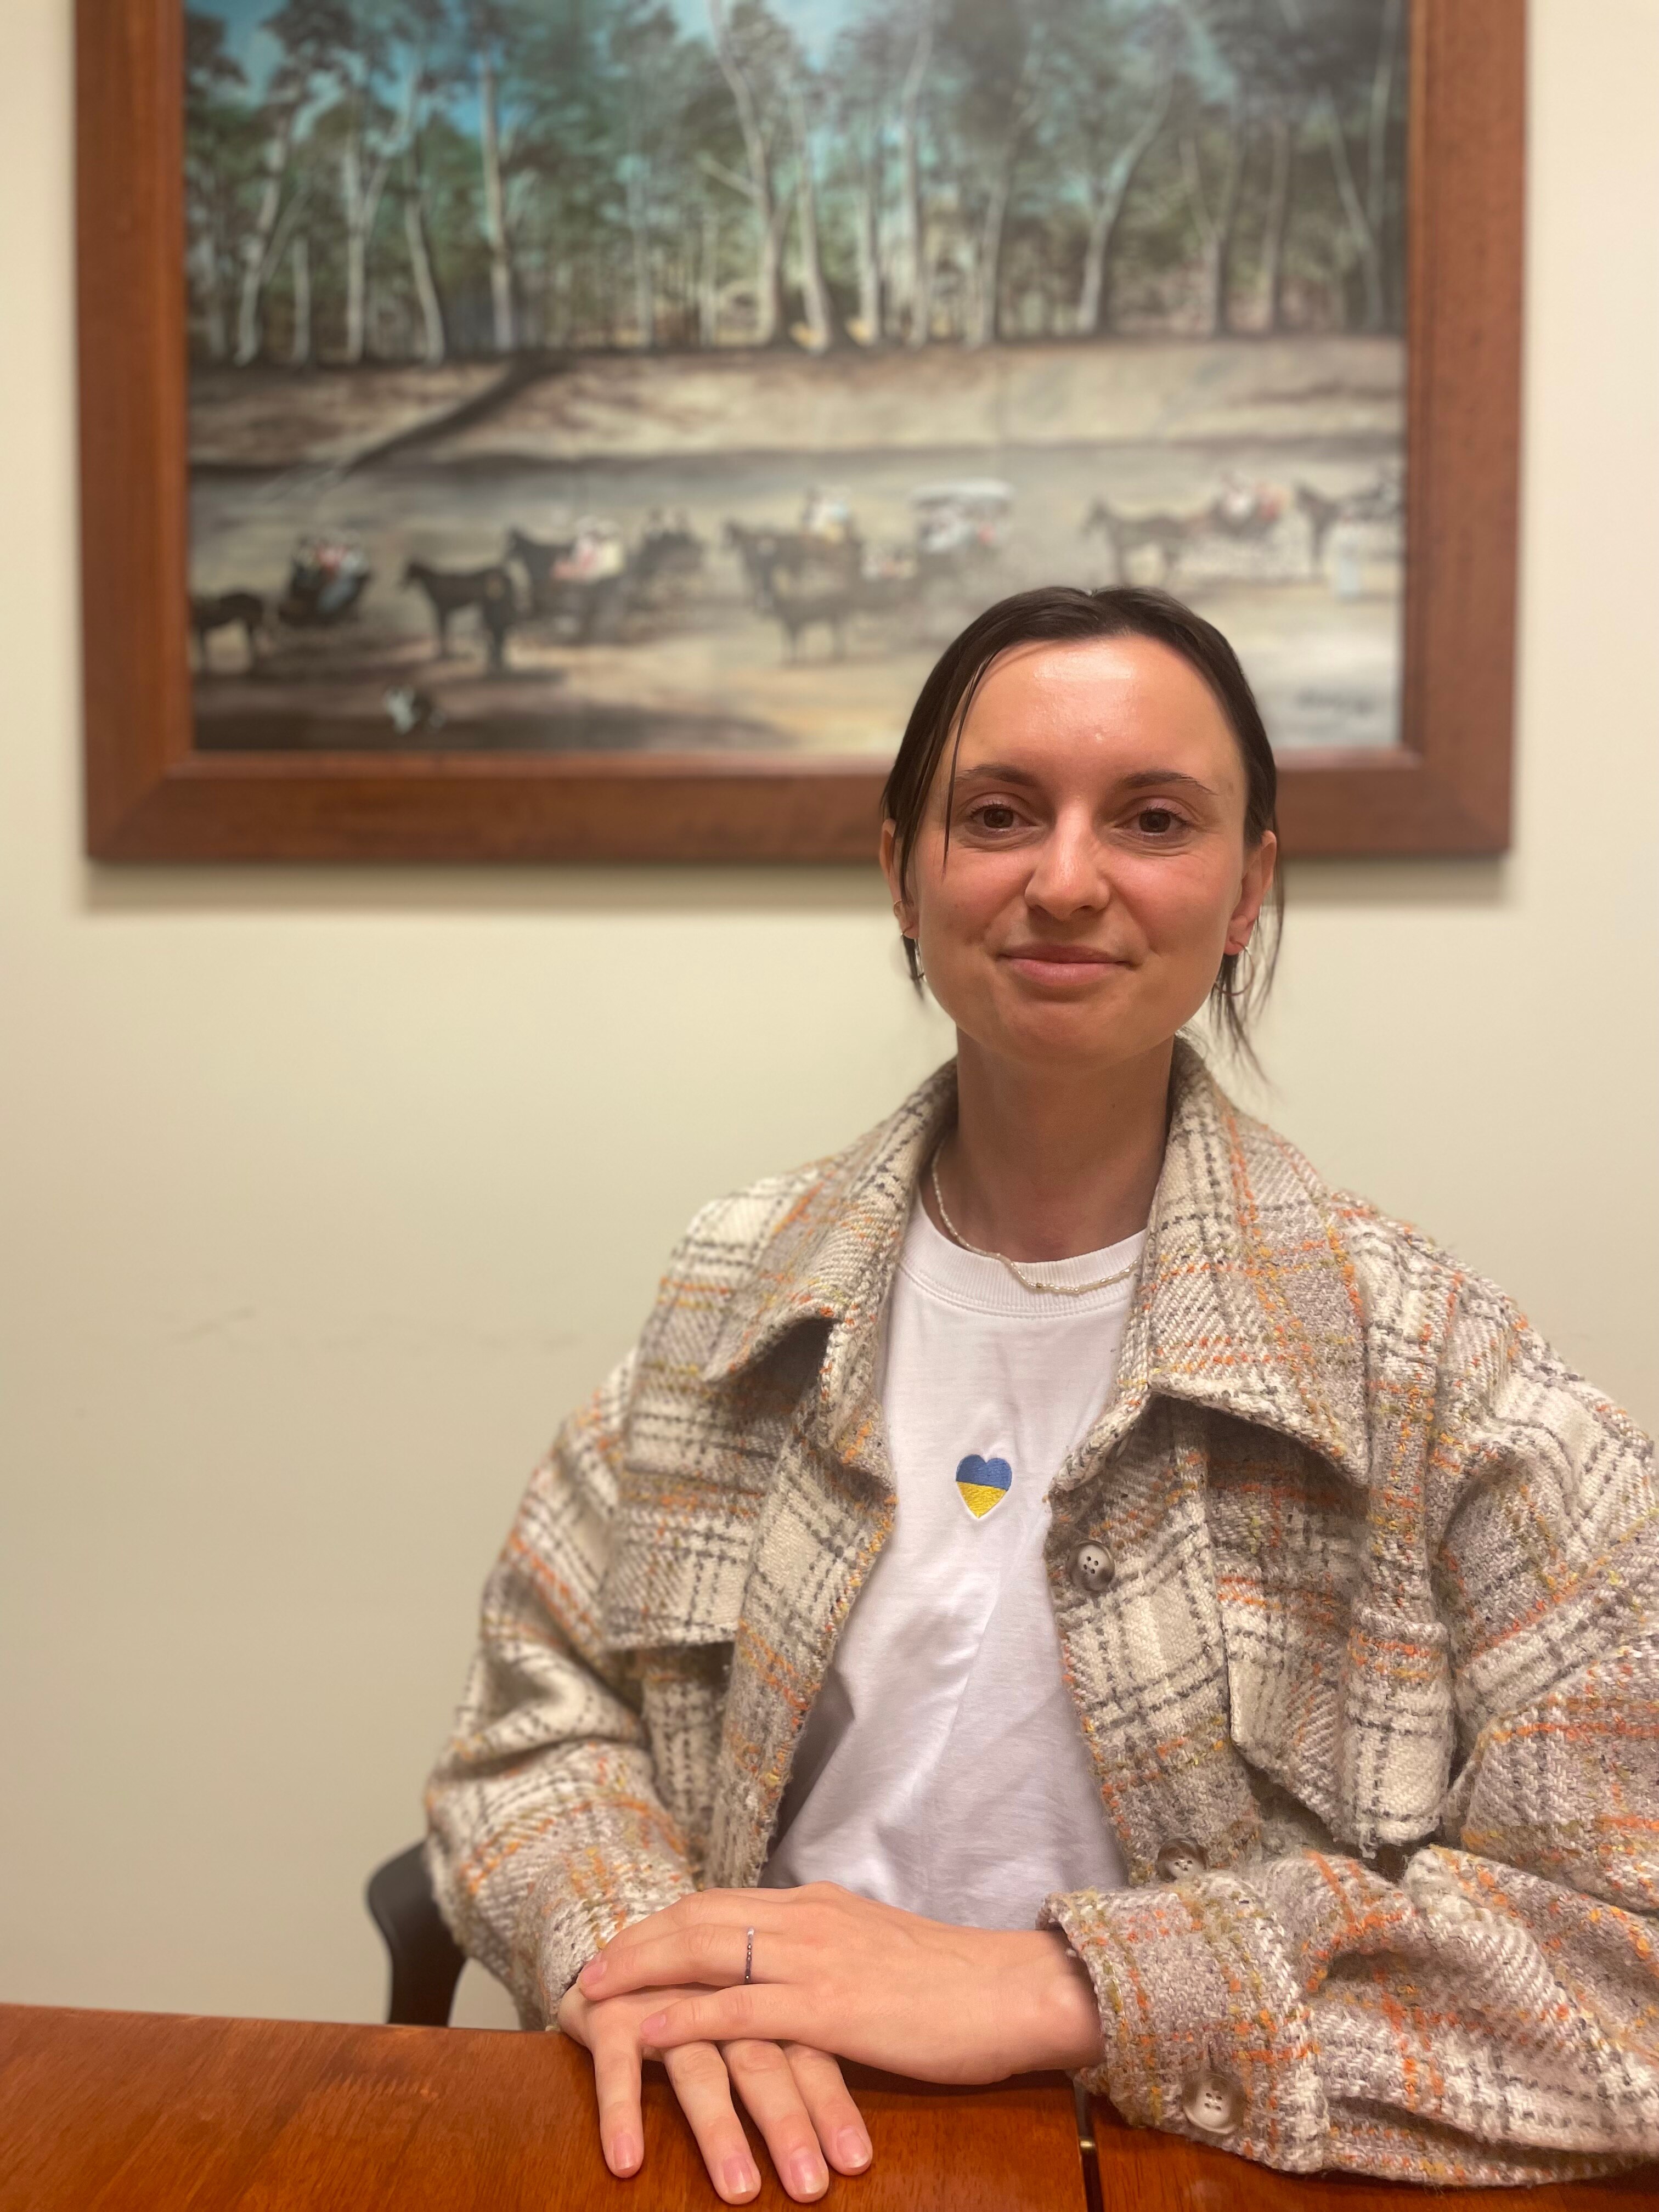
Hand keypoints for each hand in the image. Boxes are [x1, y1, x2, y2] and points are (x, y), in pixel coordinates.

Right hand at [556, 1976, 870, 2203]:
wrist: (613, 1955)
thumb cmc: (695, 1994)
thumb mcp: (756, 2010)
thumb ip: (800, 2043)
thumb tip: (859, 2115)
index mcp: (762, 1984)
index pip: (807, 2044)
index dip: (831, 2102)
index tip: (857, 2161)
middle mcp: (717, 1992)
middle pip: (761, 2056)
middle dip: (787, 2122)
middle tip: (810, 2186)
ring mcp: (664, 1999)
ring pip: (698, 2064)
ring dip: (719, 2128)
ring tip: (740, 2189)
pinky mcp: (611, 2011)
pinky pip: (617, 2064)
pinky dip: (621, 2110)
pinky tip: (627, 2160)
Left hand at [575, 1883, 1105, 2084]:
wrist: (1014, 1990)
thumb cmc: (955, 1984)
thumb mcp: (877, 1952)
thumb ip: (830, 1953)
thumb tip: (793, 1967)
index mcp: (818, 1905)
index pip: (721, 1903)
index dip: (666, 1922)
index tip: (626, 1940)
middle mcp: (807, 1919)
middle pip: (699, 1917)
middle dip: (638, 1939)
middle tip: (589, 1965)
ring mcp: (816, 1960)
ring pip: (707, 1951)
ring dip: (643, 1970)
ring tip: (594, 1993)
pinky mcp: (831, 2008)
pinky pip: (740, 2009)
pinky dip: (685, 2018)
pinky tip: (645, 2033)